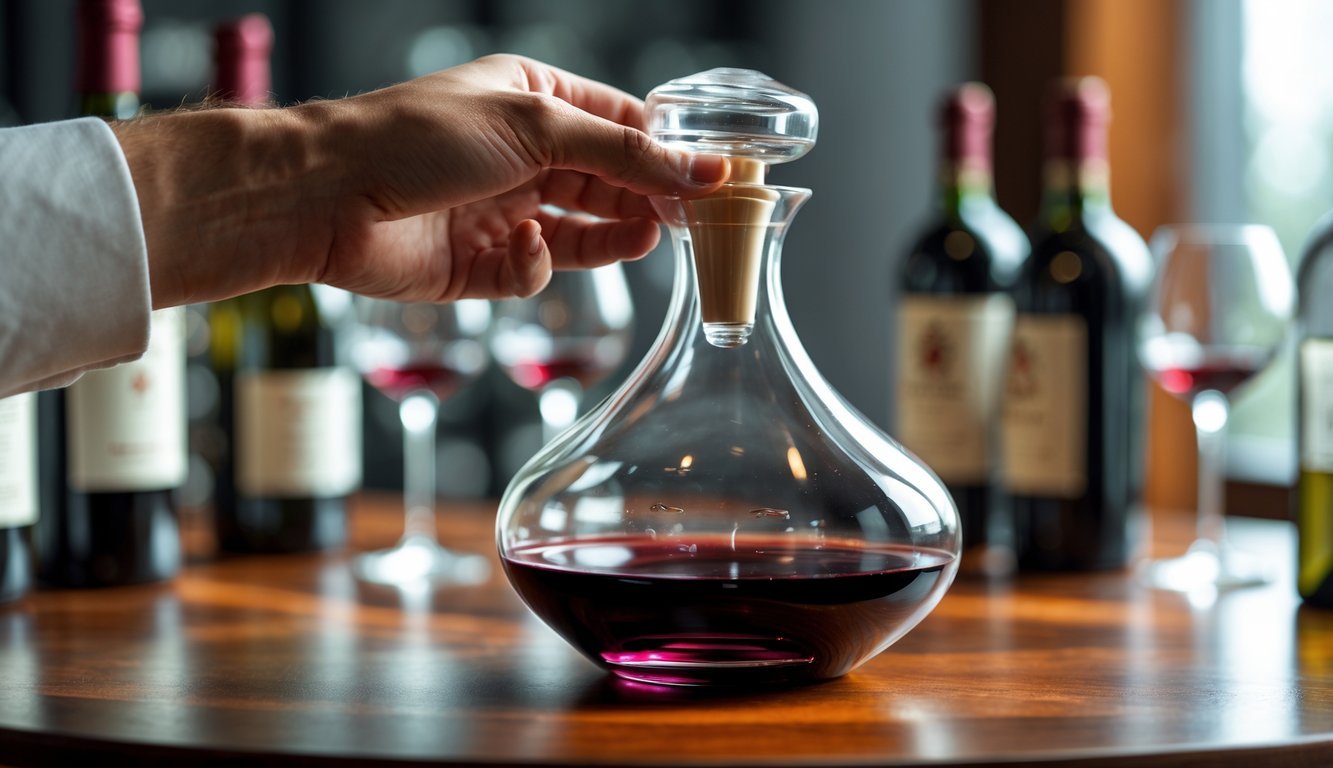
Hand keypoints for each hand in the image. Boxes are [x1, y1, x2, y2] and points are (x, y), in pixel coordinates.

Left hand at [114, 54, 728, 307]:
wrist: (326, 198)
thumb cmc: (418, 138)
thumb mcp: (536, 126)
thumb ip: (623, 154)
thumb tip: (700, 171)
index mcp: (531, 102)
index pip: (619, 125)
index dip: (667, 153)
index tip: (714, 177)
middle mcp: (519, 156)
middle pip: (607, 182)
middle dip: (646, 200)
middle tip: (689, 220)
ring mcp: (500, 211)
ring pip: (579, 233)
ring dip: (610, 238)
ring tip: (644, 239)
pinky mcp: (479, 266)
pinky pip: (532, 273)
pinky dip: (535, 265)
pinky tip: (524, 247)